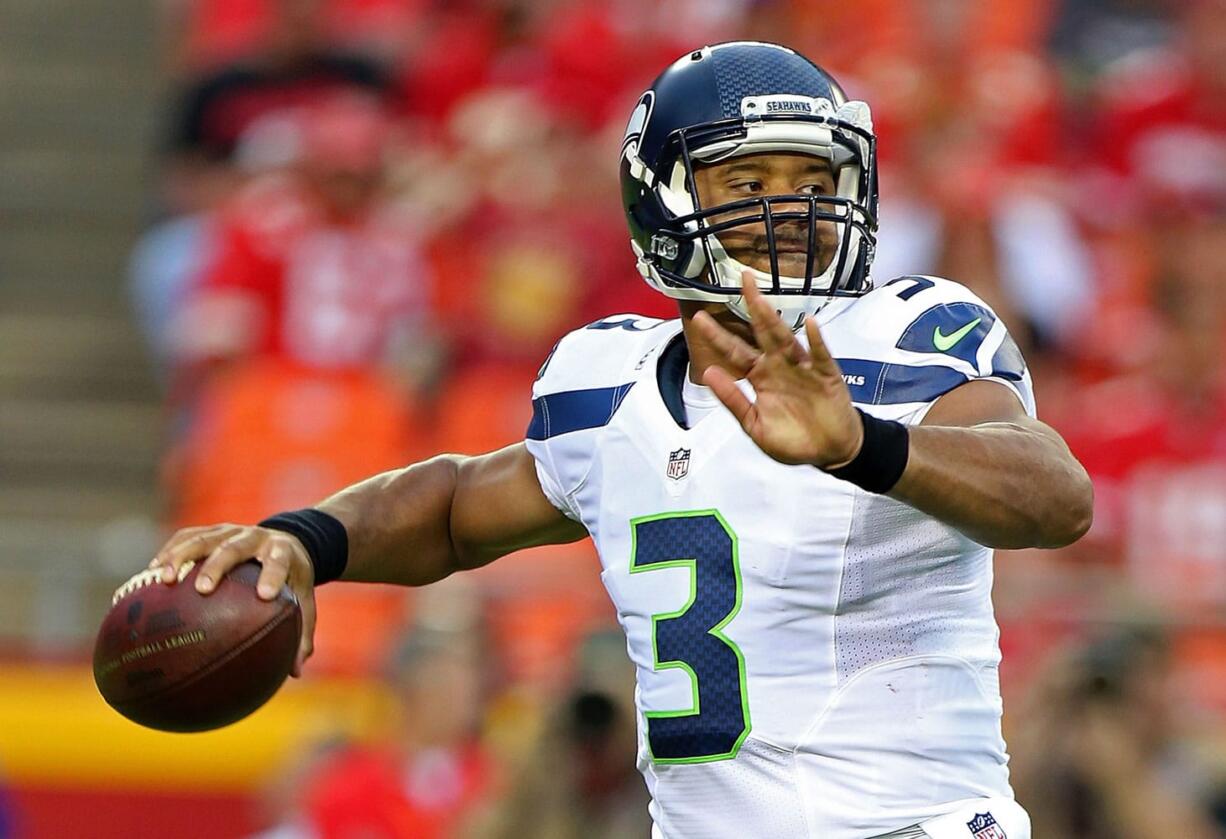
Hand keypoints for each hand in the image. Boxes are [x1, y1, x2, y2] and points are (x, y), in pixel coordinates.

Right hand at [149, 523, 316, 676]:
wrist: (285, 540)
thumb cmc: (292, 578)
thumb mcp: (303, 599)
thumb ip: (301, 632)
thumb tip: (295, 674)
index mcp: (282, 551)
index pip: (279, 561)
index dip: (273, 575)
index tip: (264, 595)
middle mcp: (255, 537)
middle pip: (234, 547)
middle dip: (217, 566)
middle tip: (202, 590)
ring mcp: (230, 530)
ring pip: (204, 539)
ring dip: (182, 556)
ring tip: (163, 579)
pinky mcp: (211, 530)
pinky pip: (186, 538)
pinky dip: (168, 553)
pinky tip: (148, 575)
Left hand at [693, 271, 862, 467]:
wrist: (830, 451)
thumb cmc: (794, 440)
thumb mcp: (755, 426)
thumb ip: (734, 400)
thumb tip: (709, 373)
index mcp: (760, 378)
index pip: (735, 352)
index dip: (718, 336)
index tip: (699, 318)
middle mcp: (779, 366)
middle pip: (762, 331)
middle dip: (753, 305)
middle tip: (743, 279)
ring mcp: (803, 368)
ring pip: (786, 337)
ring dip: (774, 318)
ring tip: (761, 299)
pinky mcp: (826, 375)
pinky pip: (820, 354)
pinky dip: (816, 340)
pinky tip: (811, 324)